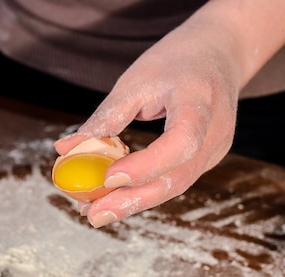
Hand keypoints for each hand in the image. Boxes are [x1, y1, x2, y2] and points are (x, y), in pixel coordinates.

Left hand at [54, 21, 240, 227]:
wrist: (220, 52)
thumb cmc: (175, 61)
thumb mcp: (136, 80)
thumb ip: (106, 118)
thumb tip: (64, 150)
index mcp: (200, 101)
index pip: (180, 142)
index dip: (146, 165)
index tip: (108, 179)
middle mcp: (216, 131)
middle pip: (178, 177)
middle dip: (132, 200)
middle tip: (92, 215)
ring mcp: (216, 148)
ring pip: (176, 186)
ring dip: (134, 202)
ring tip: (95, 211)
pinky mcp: (207, 158)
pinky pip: (175, 179)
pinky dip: (144, 190)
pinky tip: (115, 197)